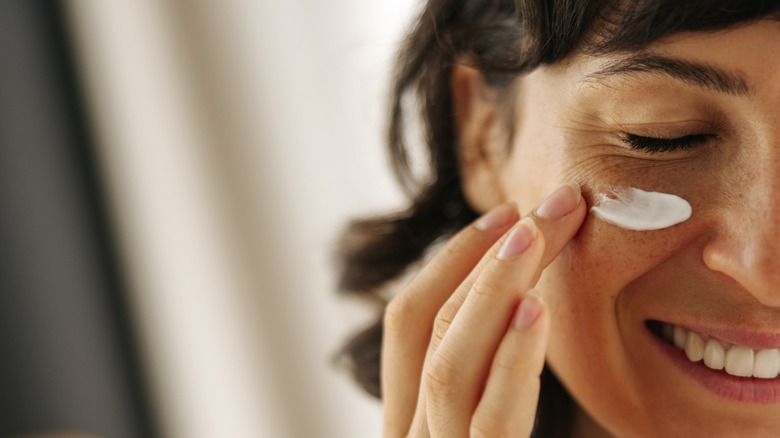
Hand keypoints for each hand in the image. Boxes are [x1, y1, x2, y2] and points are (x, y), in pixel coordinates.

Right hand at [381, 183, 586, 437]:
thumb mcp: (493, 417)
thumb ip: (493, 374)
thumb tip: (526, 290)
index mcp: (411, 416)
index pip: (409, 322)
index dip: (452, 259)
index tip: (508, 212)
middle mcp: (413, 435)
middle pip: (433, 327)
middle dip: (489, 256)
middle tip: (556, 204)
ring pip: (448, 366)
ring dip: (493, 291)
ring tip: (538, 234)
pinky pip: (491, 420)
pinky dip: (511, 362)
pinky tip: (536, 311)